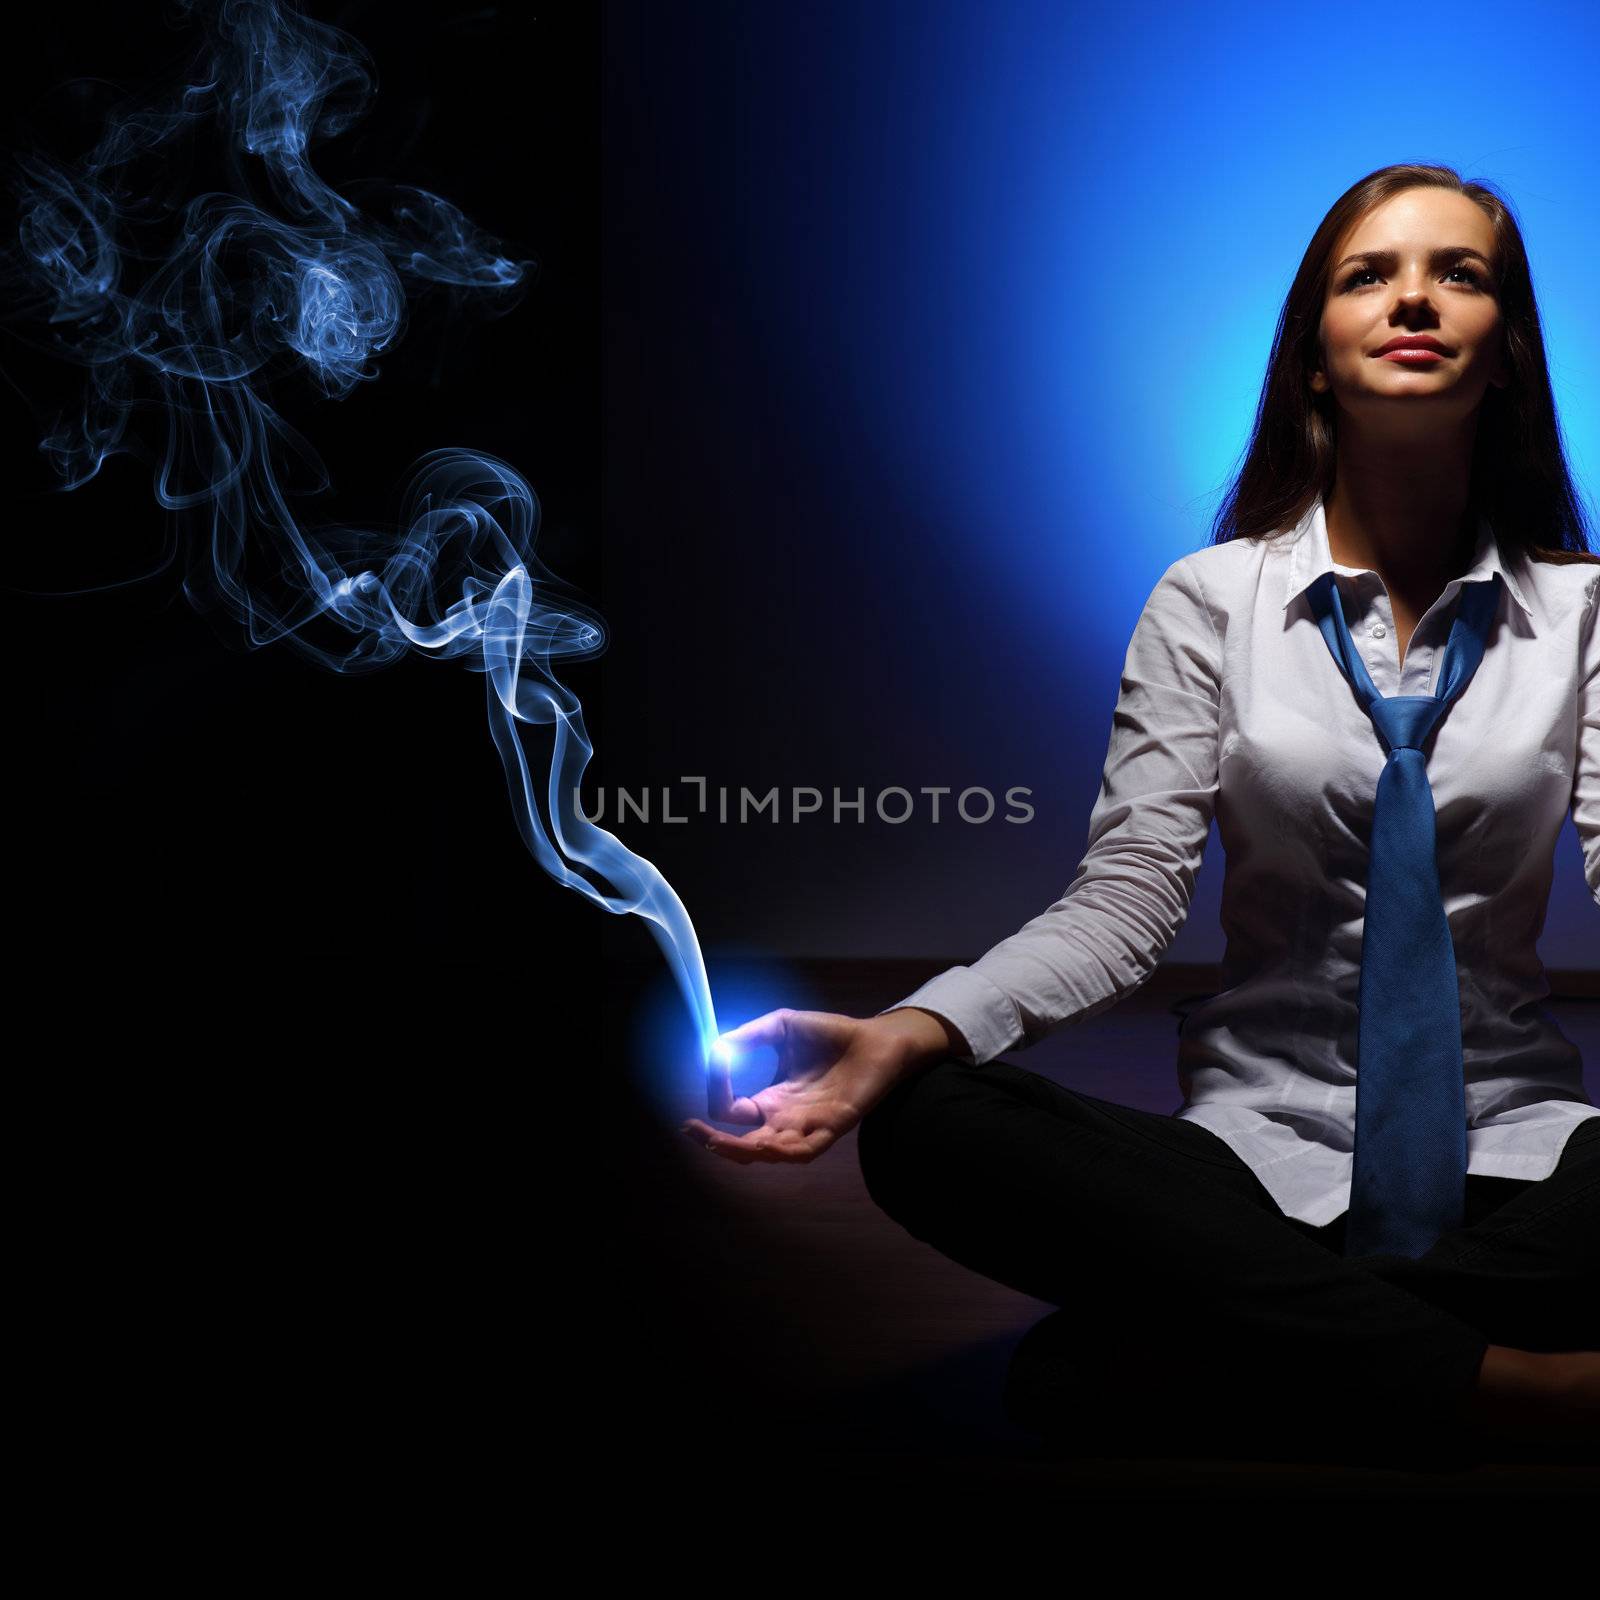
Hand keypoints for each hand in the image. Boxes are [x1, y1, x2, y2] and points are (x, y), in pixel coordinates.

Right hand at [681, 1006, 956, 1164]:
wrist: (875, 1038)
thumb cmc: (830, 1034)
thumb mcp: (780, 1027)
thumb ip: (748, 1036)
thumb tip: (714, 1048)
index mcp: (772, 1100)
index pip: (732, 1111)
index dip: (717, 1090)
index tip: (713, 1060)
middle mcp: (786, 1119)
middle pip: (743, 1144)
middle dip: (715, 1142)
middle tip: (691, 1130)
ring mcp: (808, 1126)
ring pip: (770, 1153)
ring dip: (743, 1151)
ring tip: (719, 1143)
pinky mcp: (833, 1126)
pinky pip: (806, 1150)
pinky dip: (785, 1152)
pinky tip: (766, 1145)